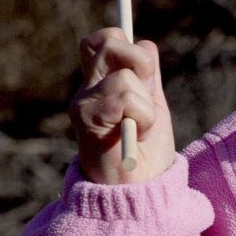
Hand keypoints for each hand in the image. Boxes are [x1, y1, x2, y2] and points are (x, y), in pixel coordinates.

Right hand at [72, 30, 176, 185]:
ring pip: (125, 73)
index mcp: (101, 85)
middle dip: (138, 58)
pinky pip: (125, 95)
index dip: (127, 44)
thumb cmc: (145, 158)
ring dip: (146, 100)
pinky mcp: (84, 116)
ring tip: (142, 125)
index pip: (104, 40)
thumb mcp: (152, 109)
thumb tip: (146, 44)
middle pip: (108, 40)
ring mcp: (83, 102)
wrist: (136, 196)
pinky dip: (143, 115)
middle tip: (146, 91)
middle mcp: (87, 90)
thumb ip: (147, 79)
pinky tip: (137, 135)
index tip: (146, 74)